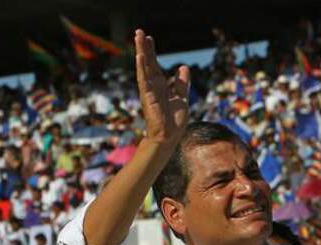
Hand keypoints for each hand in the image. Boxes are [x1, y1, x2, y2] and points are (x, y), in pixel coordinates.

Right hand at [134, 29, 189, 144]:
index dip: (152, 52)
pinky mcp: (148, 97)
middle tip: (139, 32)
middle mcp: (153, 85)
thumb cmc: (174, 120)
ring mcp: (149, 90)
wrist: (170, 136)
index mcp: (161, 85)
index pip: (155, 65)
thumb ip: (182, 83)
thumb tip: (184, 67)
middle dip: (143, 47)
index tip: (149, 38)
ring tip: (137, 38)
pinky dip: (142, 68)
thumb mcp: (182, 97)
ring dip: (141, 52)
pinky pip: (144, 80)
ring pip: (144, 67)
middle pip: (147, 63)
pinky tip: (139, 56)